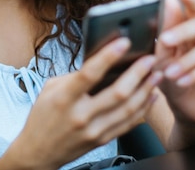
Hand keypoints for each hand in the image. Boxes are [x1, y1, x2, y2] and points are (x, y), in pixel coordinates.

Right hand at [0, 37, 162, 169]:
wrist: (39, 152)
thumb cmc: (43, 117)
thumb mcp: (50, 89)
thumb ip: (74, 76)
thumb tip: (100, 61)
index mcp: (64, 99)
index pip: (89, 74)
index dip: (108, 56)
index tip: (124, 42)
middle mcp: (80, 116)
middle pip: (117, 93)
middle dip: (138, 73)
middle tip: (150, 59)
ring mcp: (93, 131)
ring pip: (128, 109)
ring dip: (146, 89)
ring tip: (156, 74)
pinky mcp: (102, 140)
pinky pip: (129, 123)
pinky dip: (143, 108)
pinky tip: (150, 95)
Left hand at [154, 0, 194, 124]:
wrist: (182, 106)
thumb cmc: (170, 76)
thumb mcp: (163, 54)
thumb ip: (167, 30)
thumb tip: (170, 0)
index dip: (191, 0)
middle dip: (182, 32)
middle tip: (165, 41)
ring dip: (186, 61)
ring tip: (169, 73)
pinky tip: (182, 81)